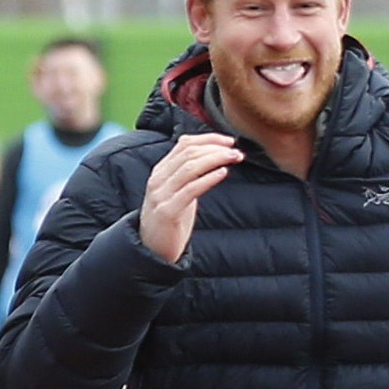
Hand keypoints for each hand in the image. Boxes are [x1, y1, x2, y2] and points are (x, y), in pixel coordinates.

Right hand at [139, 132, 240, 264]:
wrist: (151, 249)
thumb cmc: (170, 220)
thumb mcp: (177, 192)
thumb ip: (189, 175)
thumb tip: (214, 157)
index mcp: (161, 171)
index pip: (184, 143)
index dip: (209, 138)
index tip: (229, 141)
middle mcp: (158, 180)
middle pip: (188, 153)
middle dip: (215, 148)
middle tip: (236, 151)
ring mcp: (161, 195)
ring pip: (189, 167)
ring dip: (215, 159)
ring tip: (234, 158)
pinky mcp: (168, 212)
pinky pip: (190, 190)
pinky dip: (208, 178)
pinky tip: (223, 173)